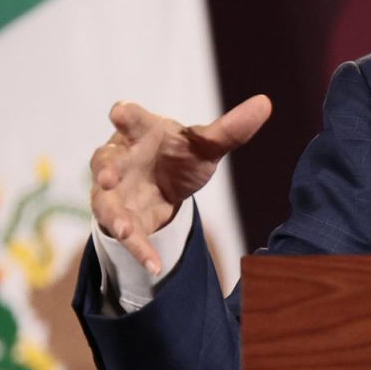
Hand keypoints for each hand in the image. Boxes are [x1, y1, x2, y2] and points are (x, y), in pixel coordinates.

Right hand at [89, 95, 271, 274]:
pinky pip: (125, 235)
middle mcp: (121, 158)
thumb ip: (230, 129)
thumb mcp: (205, 145)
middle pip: (105, 160)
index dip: (125, 115)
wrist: (168, 182)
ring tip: (125, 229)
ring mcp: (115, 190)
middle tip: (110, 176)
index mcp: (141, 132)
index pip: (132, 119)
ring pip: (105, 200)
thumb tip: (265, 103)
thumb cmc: (179, 154)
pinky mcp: (120, 216)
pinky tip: (153, 266)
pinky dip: (139, 250)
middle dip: (107, 168)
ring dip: (114, 215)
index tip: (120, 113)